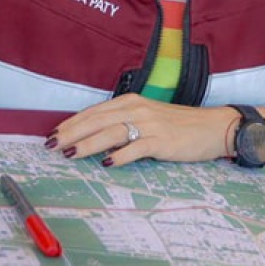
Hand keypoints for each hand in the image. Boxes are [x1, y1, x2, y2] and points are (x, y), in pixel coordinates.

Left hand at [49, 95, 238, 166]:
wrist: (214, 127)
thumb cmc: (178, 126)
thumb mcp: (147, 118)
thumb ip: (122, 124)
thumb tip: (93, 138)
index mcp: (131, 102)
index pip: (94, 111)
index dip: (71, 123)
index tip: (52, 134)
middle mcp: (137, 109)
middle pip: (97, 120)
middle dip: (71, 133)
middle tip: (51, 145)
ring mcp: (150, 124)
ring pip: (112, 132)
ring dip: (88, 143)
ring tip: (70, 153)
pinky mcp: (163, 141)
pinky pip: (137, 147)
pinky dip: (120, 155)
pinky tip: (107, 163)